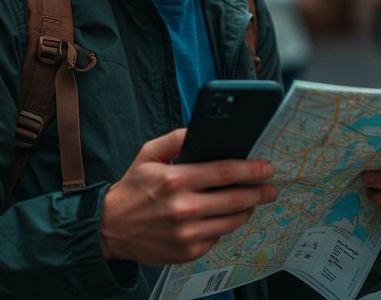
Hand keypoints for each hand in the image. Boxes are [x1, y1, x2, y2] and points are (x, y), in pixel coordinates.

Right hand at [100, 129, 277, 264]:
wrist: (109, 228)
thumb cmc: (133, 188)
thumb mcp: (148, 154)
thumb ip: (175, 138)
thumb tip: (201, 129)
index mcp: (175, 180)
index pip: (225, 172)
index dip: (251, 169)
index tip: (267, 167)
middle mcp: (183, 208)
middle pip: (236, 199)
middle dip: (259, 191)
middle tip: (271, 187)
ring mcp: (186, 233)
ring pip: (231, 221)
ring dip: (247, 210)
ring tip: (252, 201)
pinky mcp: (188, 251)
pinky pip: (217, 237)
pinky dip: (223, 226)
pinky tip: (223, 217)